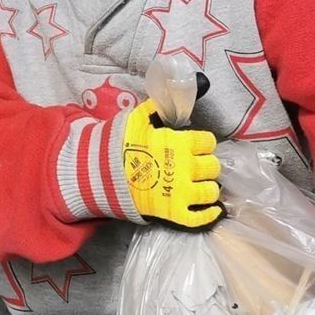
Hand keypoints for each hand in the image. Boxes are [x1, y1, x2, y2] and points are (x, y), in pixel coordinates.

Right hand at [120, 101, 221, 228]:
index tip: (198, 147)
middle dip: (207, 166)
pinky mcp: (175, 212)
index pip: (208, 142)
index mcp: (180, 143)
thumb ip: (155, 109)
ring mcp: (182, 192)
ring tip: (201, 187)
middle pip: (212, 167)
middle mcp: (186, 167)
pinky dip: (209, 215)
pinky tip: (212, 210)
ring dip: (208, 189)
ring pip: (210, 192)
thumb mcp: (136, 120)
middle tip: (198, 167)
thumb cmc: (119, 146)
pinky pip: (200, 217)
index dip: (204, 144)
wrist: (101, 175)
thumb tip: (166, 97)